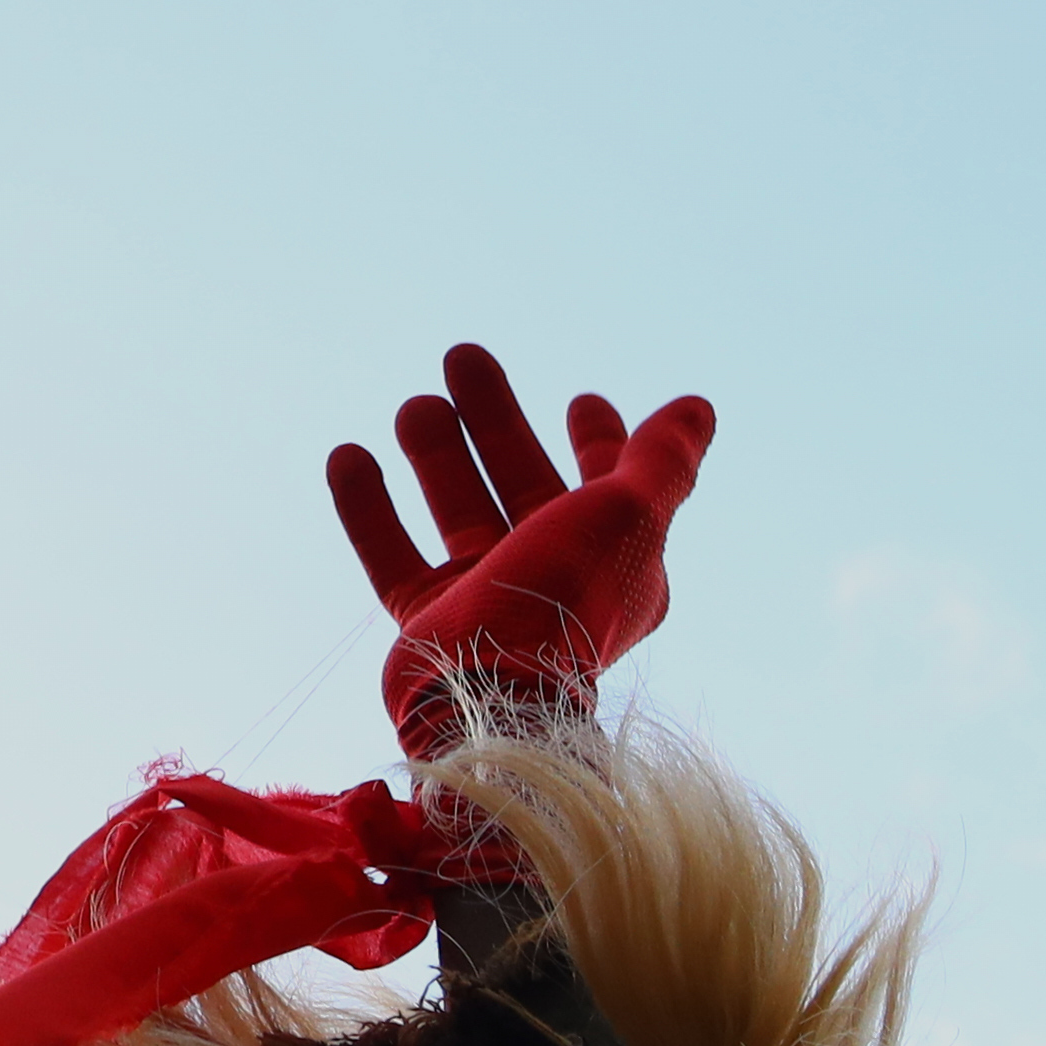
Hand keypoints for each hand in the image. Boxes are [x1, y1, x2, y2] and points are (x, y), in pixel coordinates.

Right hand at [325, 344, 718, 753]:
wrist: (492, 688)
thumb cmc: (569, 598)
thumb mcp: (628, 514)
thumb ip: (662, 461)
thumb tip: (698, 407)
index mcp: (617, 565)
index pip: (610, 491)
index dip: (601, 444)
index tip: (583, 401)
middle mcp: (557, 582)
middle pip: (524, 485)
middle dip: (497, 421)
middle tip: (463, 357)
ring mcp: (491, 601)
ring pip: (461, 512)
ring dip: (439, 455)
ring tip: (416, 404)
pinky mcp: (431, 623)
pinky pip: (392, 555)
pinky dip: (369, 507)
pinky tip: (348, 454)